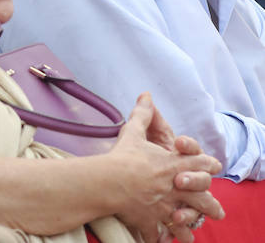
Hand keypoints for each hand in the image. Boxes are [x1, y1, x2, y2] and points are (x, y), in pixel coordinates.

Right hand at [109, 95, 222, 242]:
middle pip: (203, 197)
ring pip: (188, 220)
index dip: (208, 165)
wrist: (109, 181)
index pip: (201, 164)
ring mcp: (167, 206)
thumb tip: (147, 95)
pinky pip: (162, 235)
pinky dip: (163, 238)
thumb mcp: (133, 131)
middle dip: (211, 204)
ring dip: (191, 225)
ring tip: (193, 232)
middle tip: (216, 210)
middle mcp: (175, 187)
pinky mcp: (154, 221)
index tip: (213, 167)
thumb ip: (143, 114)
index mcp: (173, 164)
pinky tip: (164, 239)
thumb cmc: (122, 156)